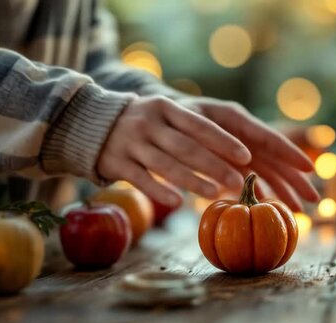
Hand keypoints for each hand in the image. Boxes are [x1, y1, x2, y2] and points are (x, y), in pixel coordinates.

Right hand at [97, 95, 251, 206]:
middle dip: (214, 166)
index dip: (223, 141)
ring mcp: (131, 142)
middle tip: (238, 182)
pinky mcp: (116, 162)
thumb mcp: (166, 115)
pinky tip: (177, 203)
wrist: (89, 122)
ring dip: (192, 181)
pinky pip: (141, 179)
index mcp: (166, 108)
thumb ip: (193, 128)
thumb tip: (238, 148)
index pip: (200, 125)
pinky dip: (159, 191)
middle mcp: (149, 123)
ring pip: (166, 165)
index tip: (246, 156)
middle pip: (186, 147)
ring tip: (214, 194)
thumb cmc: (145, 123)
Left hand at [178, 96, 319, 210]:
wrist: (161, 117)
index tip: (309, 168)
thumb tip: (235, 164)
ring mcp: (239, 148)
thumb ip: (210, 141)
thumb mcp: (188, 125)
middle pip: (275, 159)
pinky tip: (274, 207)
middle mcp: (242, 134)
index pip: (268, 137)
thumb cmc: (174, 116)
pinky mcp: (233, 161)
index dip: (290, 153)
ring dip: (283, 190)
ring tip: (300, 211)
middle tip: (314, 200)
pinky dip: (263, 192)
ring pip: (268, 171)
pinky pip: (254, 177)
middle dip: (295, 180)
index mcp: (234, 118)